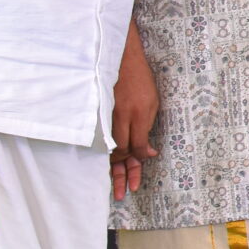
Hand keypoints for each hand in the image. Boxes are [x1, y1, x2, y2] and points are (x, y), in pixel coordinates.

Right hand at [110, 34, 160, 200]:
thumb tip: (148, 153)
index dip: (140, 159)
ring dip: (111, 169)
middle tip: (126, 191)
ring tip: (114, 188)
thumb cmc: (140, 79)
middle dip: (124, 172)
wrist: (120, 58)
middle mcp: (119, 116)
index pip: (137, 145)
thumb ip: (148, 127)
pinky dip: (101, 154)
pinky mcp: (96, 114)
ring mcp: (105, 115)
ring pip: (106, 148)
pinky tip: (101, 167)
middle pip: (120, 151)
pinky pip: (98, 140)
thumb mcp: (152, 102)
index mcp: (136, 113)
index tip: (142, 167)